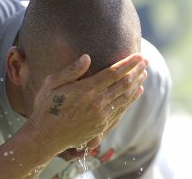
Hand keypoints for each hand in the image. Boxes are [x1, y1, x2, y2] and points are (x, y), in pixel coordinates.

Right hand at [28, 53, 147, 153]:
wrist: (46, 137)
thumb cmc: (46, 108)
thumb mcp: (51, 84)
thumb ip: (70, 71)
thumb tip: (87, 57)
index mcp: (86, 90)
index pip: (114, 73)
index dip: (128, 63)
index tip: (139, 55)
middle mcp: (98, 103)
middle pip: (124, 84)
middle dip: (136, 71)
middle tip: (145, 61)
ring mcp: (101, 116)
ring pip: (125, 97)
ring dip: (136, 83)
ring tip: (144, 74)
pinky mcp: (102, 126)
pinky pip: (121, 110)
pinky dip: (131, 99)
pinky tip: (137, 92)